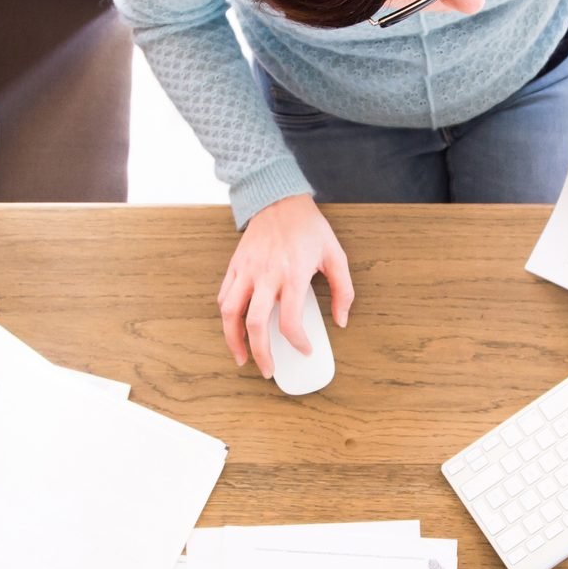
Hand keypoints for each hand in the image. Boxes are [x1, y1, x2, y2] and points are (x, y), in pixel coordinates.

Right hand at [219, 193, 353, 377]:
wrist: (279, 199)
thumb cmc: (309, 228)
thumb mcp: (336, 255)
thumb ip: (343, 290)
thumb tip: (341, 320)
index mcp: (293, 275)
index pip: (290, 322)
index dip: (298, 343)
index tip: (305, 350)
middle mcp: (266, 276)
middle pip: (255, 324)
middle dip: (260, 353)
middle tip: (268, 369)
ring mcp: (246, 271)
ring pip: (230, 313)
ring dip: (233, 340)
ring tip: (241, 357)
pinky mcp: (235, 266)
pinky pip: (224, 296)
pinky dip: (227, 317)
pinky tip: (235, 327)